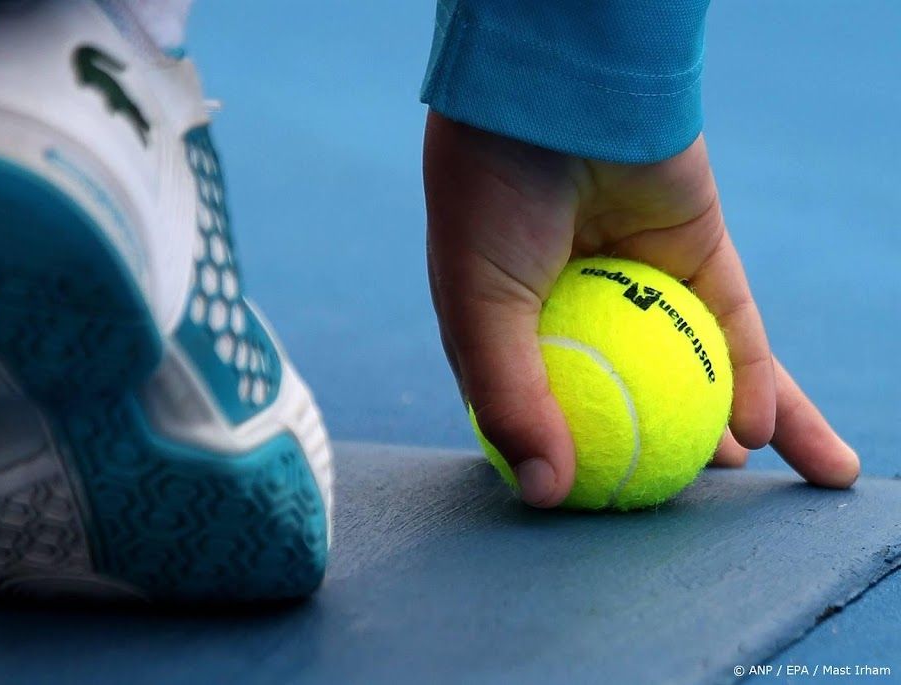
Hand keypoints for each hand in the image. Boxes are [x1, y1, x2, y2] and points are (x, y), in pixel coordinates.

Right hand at [423, 112, 859, 506]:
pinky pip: (731, 324)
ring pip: (693, 363)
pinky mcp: (695, 250)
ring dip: (726, 420)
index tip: (599, 502)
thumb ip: (512, 401)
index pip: (549, 406)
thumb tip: (549, 492)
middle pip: (631, 390)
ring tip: (744, 476)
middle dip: (656, 443)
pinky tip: (761, 433)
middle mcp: (585, 307)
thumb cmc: (490, 199)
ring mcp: (643, 280)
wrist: (548, 92)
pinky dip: (751, 375)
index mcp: (516, 324)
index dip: (577, 456)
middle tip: (679, 495)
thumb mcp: (479, 312)